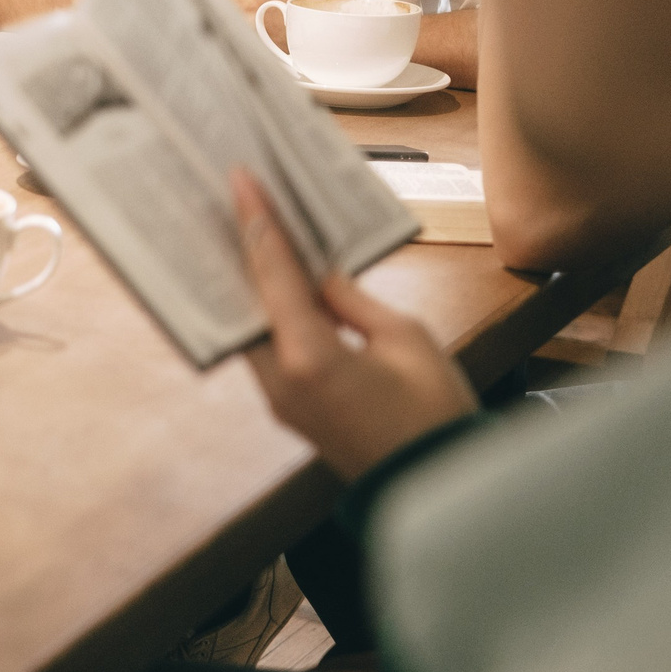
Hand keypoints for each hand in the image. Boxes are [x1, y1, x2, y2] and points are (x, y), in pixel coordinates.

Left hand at [234, 171, 475, 479]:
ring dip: (250, 281)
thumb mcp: (406, 338)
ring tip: (249, 233)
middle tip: (232, 200)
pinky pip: (265, 348)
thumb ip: (353, 300)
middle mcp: (279, 380)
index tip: (239, 181)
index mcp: (308, 357)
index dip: (257, 222)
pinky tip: (278, 285)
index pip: (273, 274)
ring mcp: (279, 399)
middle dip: (241, 248)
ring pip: (249, 325)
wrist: (438, 491)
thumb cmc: (437, 414)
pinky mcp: (290, 409)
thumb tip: (318, 274)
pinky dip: (267, 313)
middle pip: (246, 299)